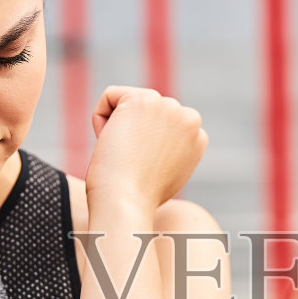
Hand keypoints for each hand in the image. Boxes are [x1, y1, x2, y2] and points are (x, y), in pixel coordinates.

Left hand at [84, 86, 207, 211]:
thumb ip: (170, 151)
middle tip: (132, 163)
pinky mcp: (141, 99)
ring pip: (127, 104)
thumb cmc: (139, 198)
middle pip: (145, 112)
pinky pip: (110, 97)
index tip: (143, 169)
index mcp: (198, 137)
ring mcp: (167, 105)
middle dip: (133, 133)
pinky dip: (100, 120)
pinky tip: (111, 142)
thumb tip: (158, 140)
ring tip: (123, 154)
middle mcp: (189, 118)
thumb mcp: (168, 175)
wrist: (127, 201)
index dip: (144, 146)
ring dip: (118, 127)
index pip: (161, 125)